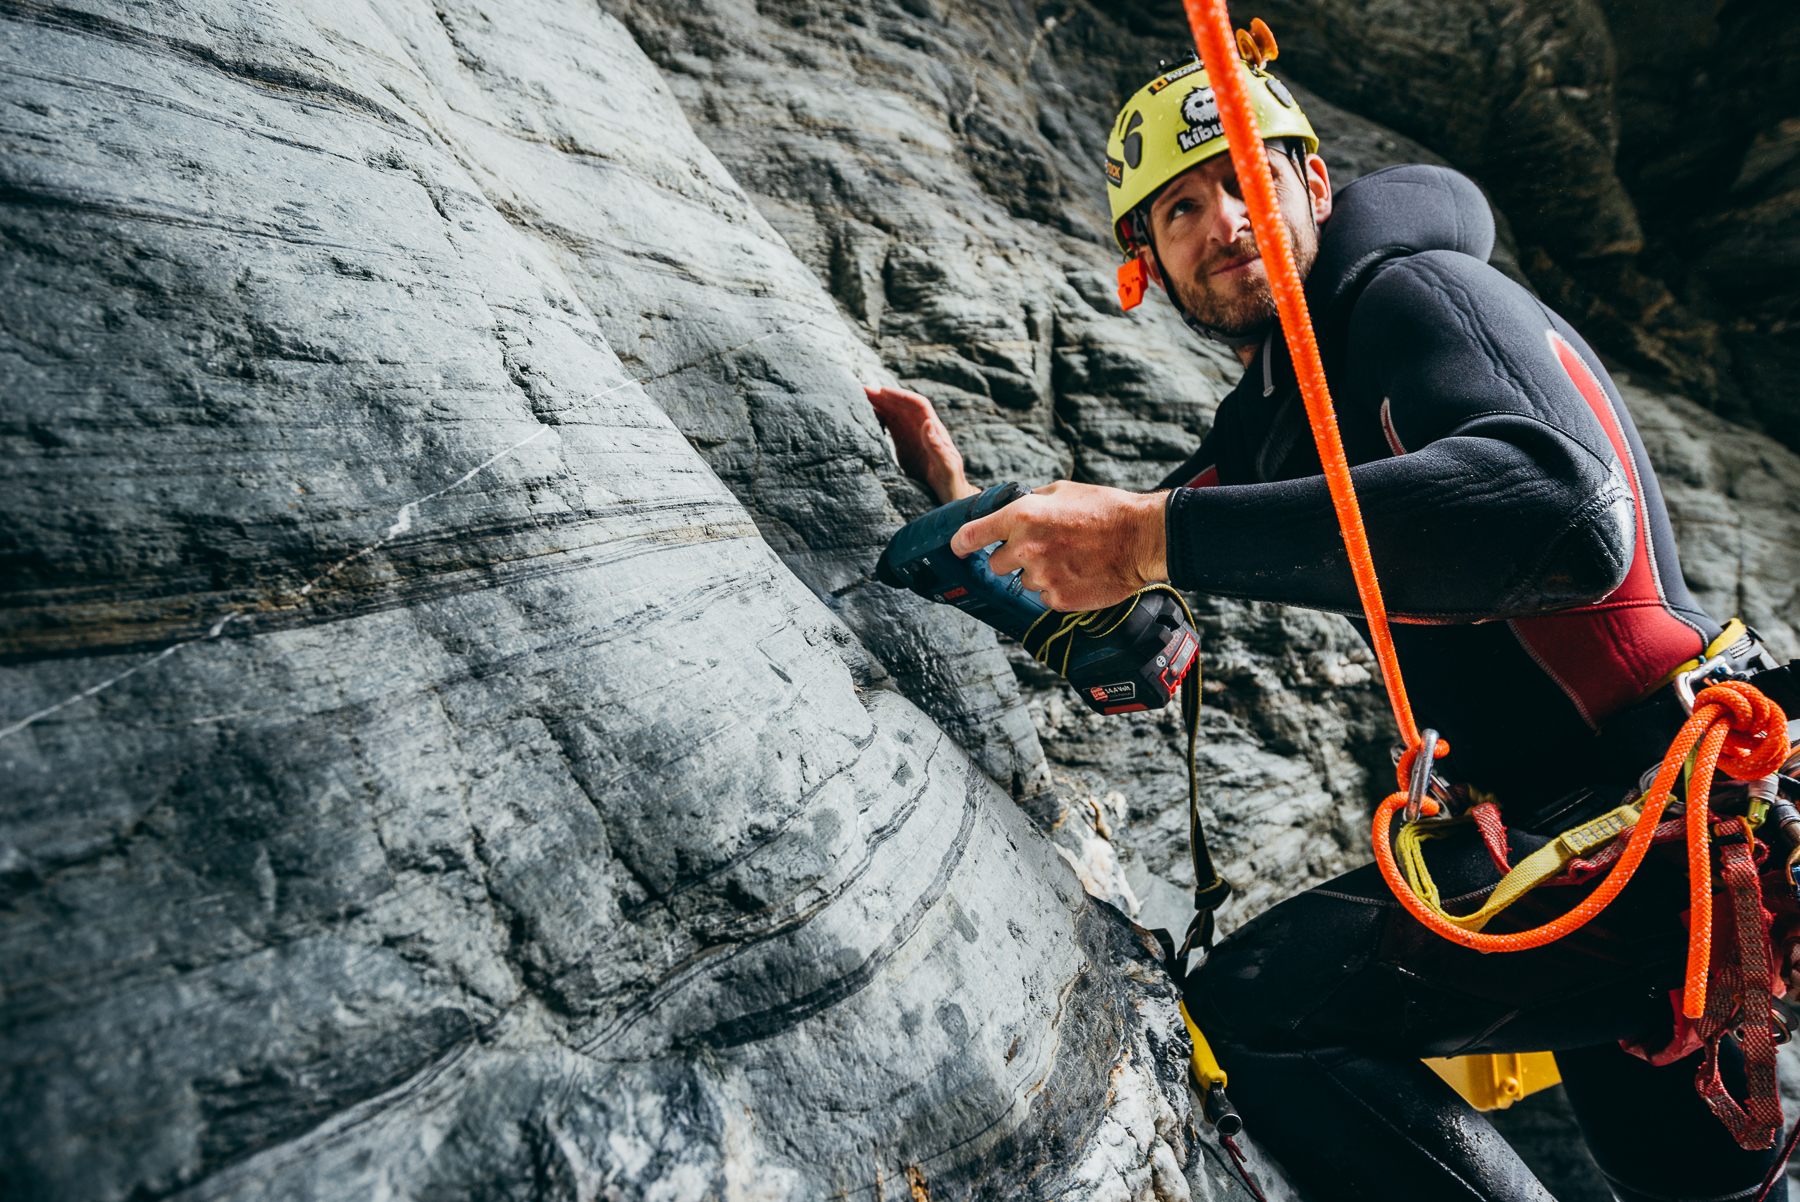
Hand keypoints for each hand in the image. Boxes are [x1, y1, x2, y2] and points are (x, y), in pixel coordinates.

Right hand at [865, 385, 976, 503]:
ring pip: (895, 413)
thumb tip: (928, 423)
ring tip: (860, 397)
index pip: (918, 405)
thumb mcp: (947, 467)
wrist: (950, 497)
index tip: (883, 391)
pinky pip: (891, 426)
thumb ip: (938, 447)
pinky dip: (879, 418)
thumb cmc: (952, 483)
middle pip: (903, 406)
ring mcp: (913, 436)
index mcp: (935, 431)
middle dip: (885, 396)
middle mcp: (923, 429)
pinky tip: (867, 415)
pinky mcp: (904, 446)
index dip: (901, 396)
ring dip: (879, 404)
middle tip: (862, 390)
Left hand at [950, 481, 1170, 610]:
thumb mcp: (1062, 491)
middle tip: (1042, 548)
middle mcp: (1026, 548)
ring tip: (1069, 559)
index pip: (971, 535)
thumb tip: (1010, 511)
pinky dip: (1057, 588)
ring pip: (1024, 581)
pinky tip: (1078, 573)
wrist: (1140, 538)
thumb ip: (1030, 502)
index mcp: (1022, 516)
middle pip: (997, 564)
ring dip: (1039, 573)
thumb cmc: (1105, 510)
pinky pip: (1045, 596)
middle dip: (1013, 558)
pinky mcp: (1058, 599)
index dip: (961, 543)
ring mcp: (1041, 576)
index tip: (957, 548)